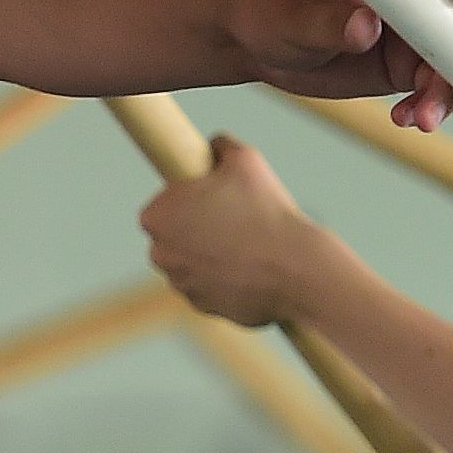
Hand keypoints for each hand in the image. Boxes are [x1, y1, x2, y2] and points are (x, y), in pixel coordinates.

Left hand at [139, 136, 329, 327]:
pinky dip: (225, 279)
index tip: (212, 197)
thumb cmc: (265, 211)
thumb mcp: (245, 160)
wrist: (295, 269)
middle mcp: (160, 254)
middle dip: (196, 227)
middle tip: (232, 218)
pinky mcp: (202, 307)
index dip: (188, 198)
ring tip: (246, 243)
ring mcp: (180, 284)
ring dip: (210, 254)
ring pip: (192, 262)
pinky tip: (252, 268)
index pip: (163, 203)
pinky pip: (210, 286)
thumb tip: (215, 145)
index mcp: (158, 216)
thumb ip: (222, 146)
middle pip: (174, 234)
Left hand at [224, 0, 452, 130]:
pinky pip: (442, 85)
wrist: (256, 41)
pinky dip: (434, 105)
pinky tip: (408, 120)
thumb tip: (366, 26)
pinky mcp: (413, 64)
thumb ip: (328, 21)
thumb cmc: (268, 7)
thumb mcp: (290, 14)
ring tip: (422, 116)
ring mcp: (418, 27)